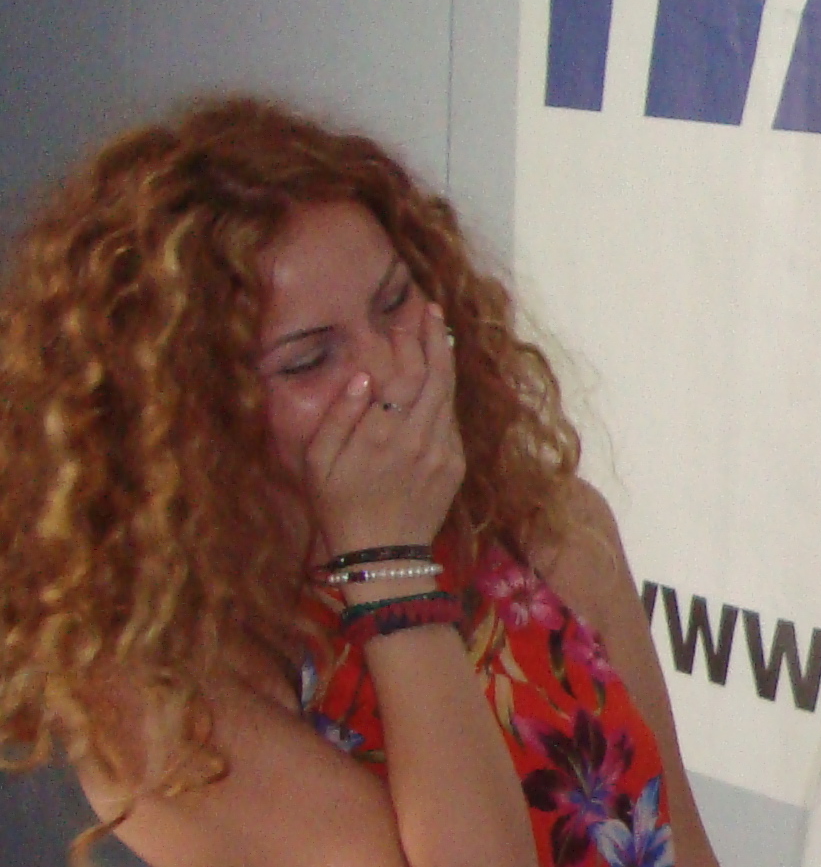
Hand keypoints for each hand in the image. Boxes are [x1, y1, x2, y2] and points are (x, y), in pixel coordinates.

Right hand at [305, 305, 464, 557]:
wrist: (383, 555)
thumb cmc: (339, 506)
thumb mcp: (319, 462)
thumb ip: (340, 416)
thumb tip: (361, 375)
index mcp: (383, 434)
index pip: (404, 374)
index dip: (409, 342)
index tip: (406, 317)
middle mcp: (420, 439)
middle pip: (436, 376)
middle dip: (435, 339)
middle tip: (431, 310)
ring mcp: (443, 453)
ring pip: (448, 396)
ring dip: (443, 363)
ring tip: (436, 334)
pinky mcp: (456, 466)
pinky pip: (451, 422)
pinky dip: (443, 396)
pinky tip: (434, 382)